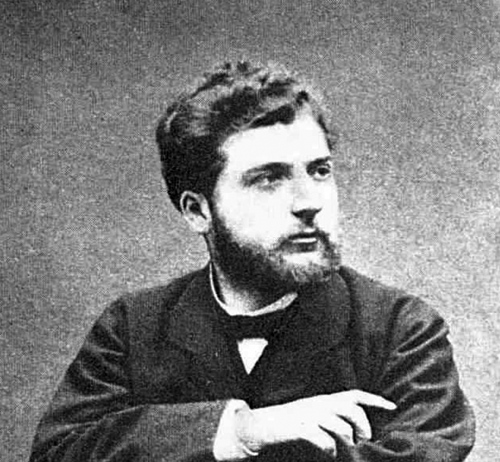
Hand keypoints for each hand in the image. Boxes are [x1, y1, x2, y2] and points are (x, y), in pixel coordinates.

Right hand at [235, 390, 395, 457]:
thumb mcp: (312, 413)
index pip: (354, 394)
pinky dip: (330, 448)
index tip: (392, 407)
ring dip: (347, 440)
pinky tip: (328, 452)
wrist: (261, 424)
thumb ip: (331, 415)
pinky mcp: (300, 428)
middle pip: (351, 410)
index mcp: (324, 399)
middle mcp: (319, 403)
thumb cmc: (290, 421)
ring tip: (346, 450)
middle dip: (362, 426)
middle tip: (362, 441)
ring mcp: (310, 415)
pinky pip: (324, 439)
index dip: (374, 400)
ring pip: (340, 426)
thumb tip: (354, 429)